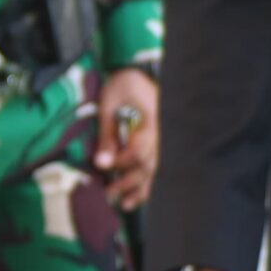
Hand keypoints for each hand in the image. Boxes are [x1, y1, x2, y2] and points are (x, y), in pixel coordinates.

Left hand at [95, 69, 159, 208]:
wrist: (140, 66)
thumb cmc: (125, 82)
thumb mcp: (110, 102)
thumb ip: (107, 134)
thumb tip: (102, 163)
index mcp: (155, 120)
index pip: (139, 152)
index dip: (120, 163)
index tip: (103, 168)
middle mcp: (166, 132)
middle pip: (149, 166)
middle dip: (128, 183)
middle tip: (108, 194)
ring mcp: (169, 137)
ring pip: (158, 170)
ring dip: (141, 189)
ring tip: (125, 204)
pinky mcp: (167, 139)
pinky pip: (162, 166)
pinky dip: (151, 182)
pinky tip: (140, 196)